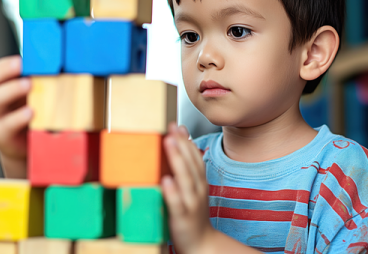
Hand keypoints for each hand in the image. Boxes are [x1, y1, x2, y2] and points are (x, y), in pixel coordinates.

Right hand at [0, 55, 31, 177]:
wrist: (25, 147)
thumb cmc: (29, 115)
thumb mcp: (31, 96)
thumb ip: (36, 81)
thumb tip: (57, 65)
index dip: (5, 64)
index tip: (21, 59)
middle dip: (5, 71)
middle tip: (22, 65)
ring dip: (13, 90)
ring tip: (29, 84)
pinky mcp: (2, 135)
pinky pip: (8, 124)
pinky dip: (19, 117)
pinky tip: (32, 111)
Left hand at [162, 123, 214, 253]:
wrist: (202, 244)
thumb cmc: (193, 215)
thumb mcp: (192, 190)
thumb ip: (186, 170)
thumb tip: (177, 146)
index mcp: (199, 183)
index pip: (195, 157)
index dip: (187, 141)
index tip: (177, 126)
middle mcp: (197, 190)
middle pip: (191, 164)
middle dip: (181, 144)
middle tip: (171, 129)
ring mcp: (191, 203)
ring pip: (185, 179)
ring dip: (178, 159)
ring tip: (169, 143)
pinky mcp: (182, 217)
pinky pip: (177, 203)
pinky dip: (173, 192)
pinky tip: (166, 181)